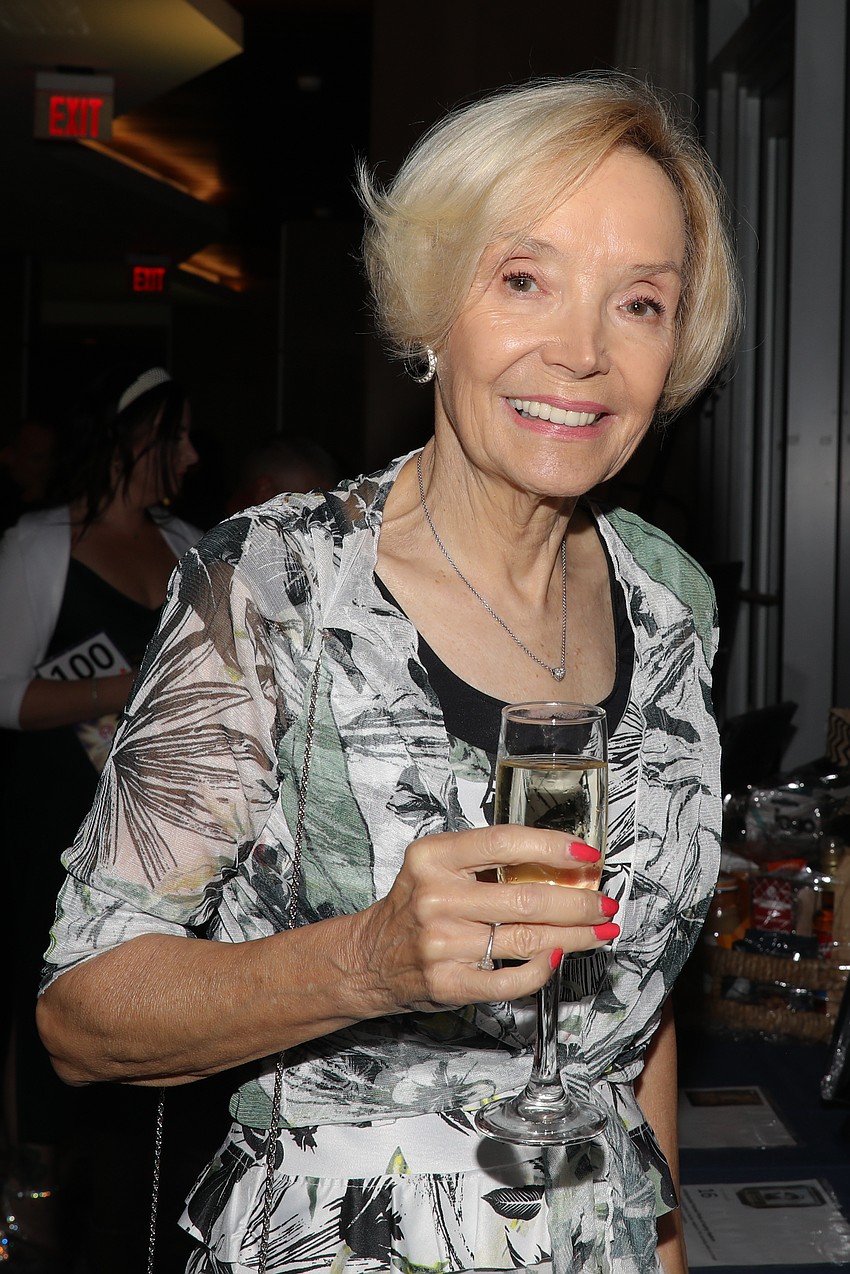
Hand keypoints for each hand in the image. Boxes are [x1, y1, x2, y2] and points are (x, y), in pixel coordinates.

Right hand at [350, 825, 618, 1015]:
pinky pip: (511, 980)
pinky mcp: (449, 982)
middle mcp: (435, 897)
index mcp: (434, 857)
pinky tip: (560, 957)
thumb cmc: (415, 906)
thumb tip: (561, 864)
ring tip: (601, 930)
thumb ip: (486, 861)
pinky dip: (542, 970)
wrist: (370, 958)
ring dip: (576, 936)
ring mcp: (441, 943)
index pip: (505, 842)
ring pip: (528, 939)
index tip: (588, 855)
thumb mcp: (436, 867)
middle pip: (527, 897)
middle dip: (579, 901)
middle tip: (606, 902)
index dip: (553, 846)